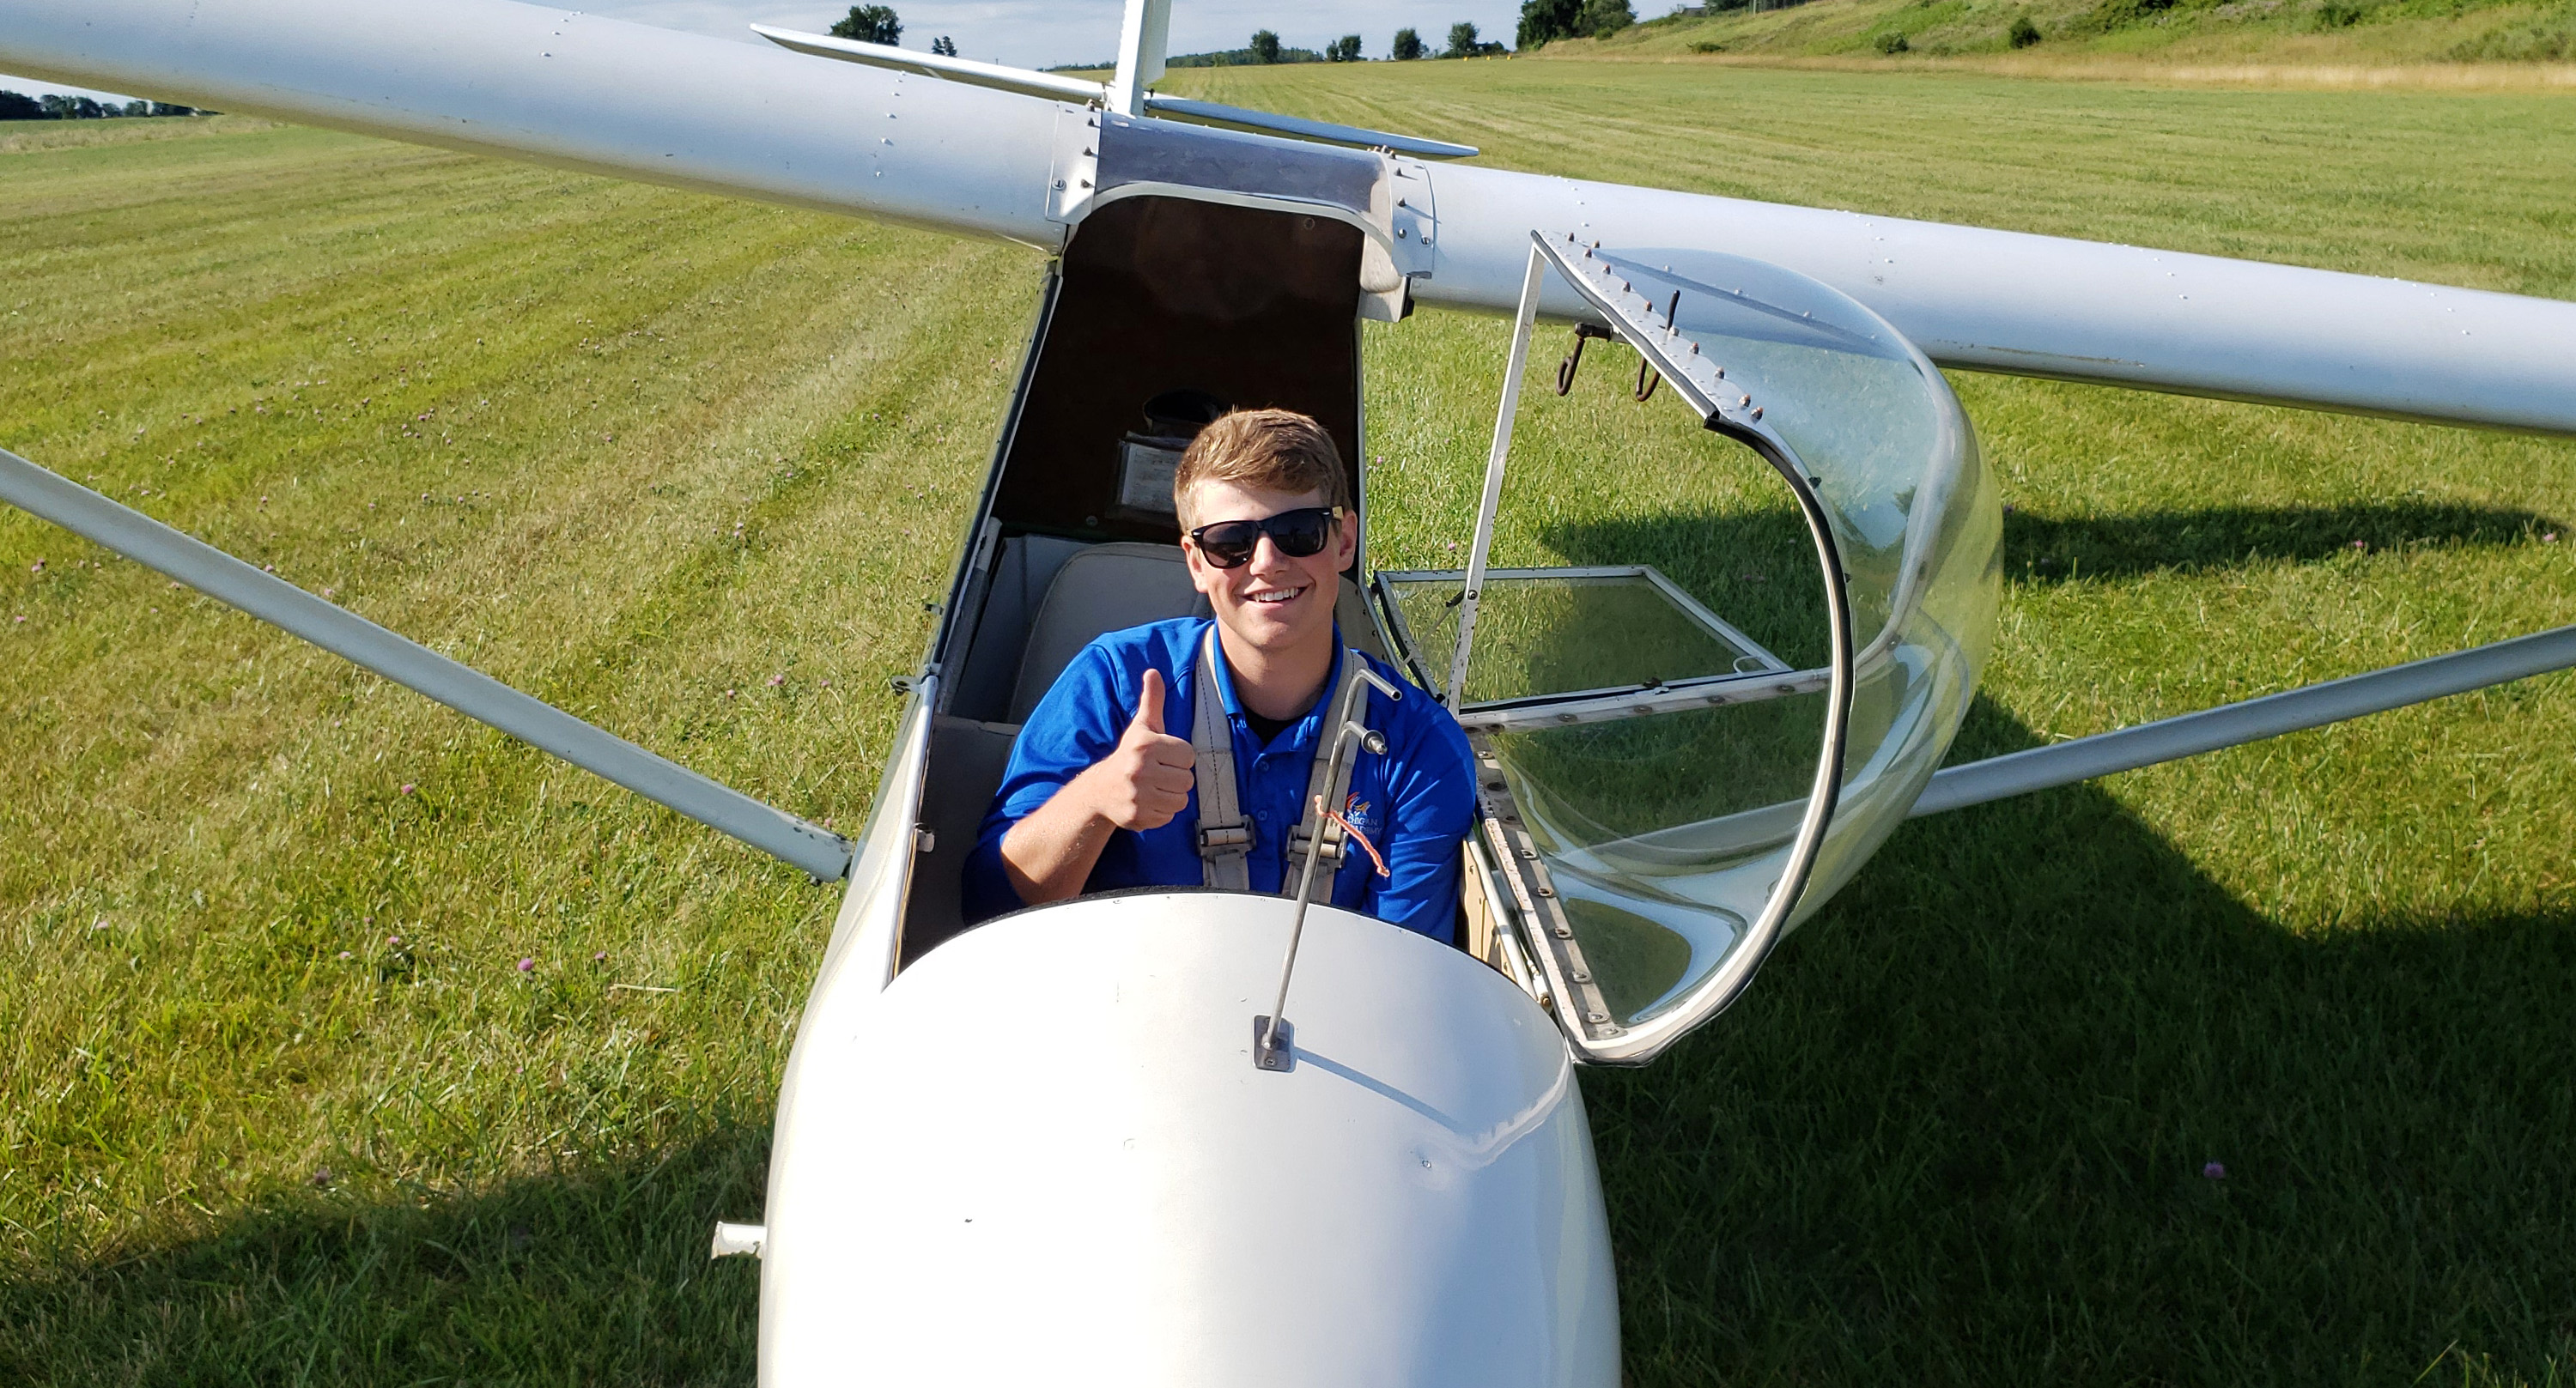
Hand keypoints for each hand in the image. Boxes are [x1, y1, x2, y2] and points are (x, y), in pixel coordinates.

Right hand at [1077, 667, 1195, 830]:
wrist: (1100, 789)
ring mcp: (1137, 795)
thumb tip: (1153, 671)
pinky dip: (1162, 811)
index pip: (1188, 755)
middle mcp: (1139, 770)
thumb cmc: (1130, 754)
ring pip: (1181, 800)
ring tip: (1155, 788)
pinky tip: (1149, 802)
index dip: (1179, 757)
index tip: (1164, 757)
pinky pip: (1169, 816)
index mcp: (1145, 745)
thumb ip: (1152, 700)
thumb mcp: (1141, 726)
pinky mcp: (1137, 816)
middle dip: (1176, 777)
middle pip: (1187, 779)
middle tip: (1159, 774)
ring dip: (1172, 795)